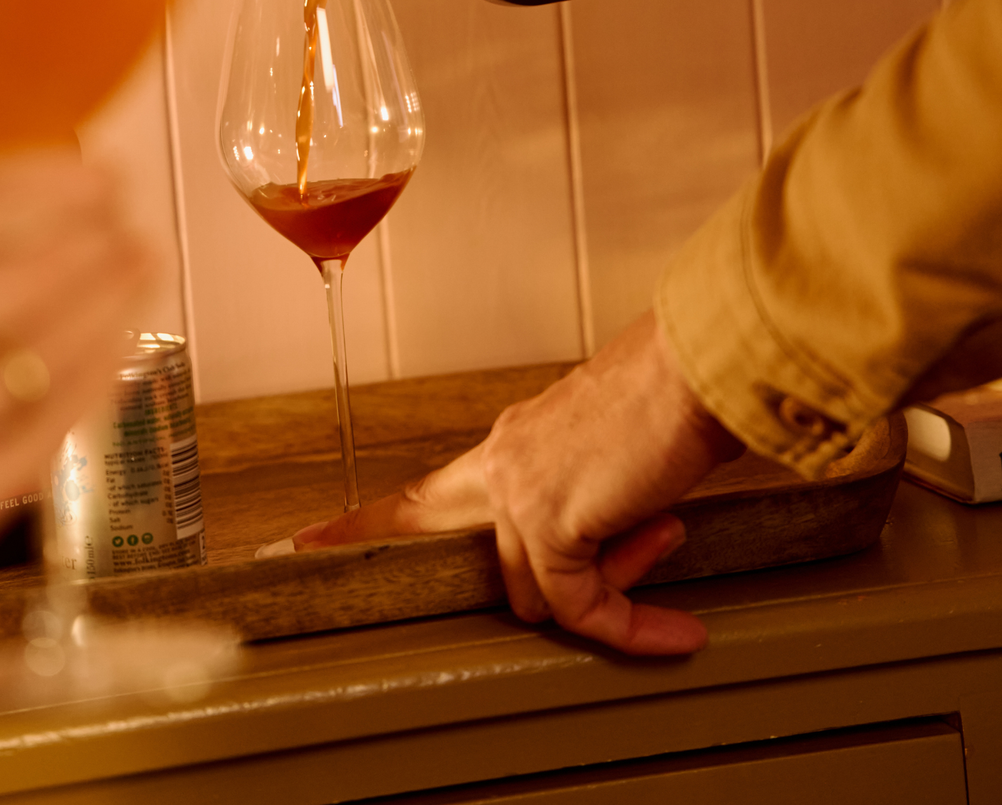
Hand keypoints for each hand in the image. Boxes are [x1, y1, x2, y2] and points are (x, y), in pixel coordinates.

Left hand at [295, 312, 740, 653]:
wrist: (700, 370)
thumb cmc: (672, 400)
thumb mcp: (615, 453)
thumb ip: (592, 504)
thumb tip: (612, 552)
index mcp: (516, 443)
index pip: (431, 490)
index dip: (373, 519)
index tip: (315, 533)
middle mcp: (504, 459)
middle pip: (418, 519)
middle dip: (359, 537)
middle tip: (301, 548)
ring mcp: (520, 486)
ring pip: (531, 586)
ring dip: (601, 589)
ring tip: (661, 541)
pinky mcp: (552, 517)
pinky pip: (581, 604)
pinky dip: (632, 627)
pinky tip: (675, 632)